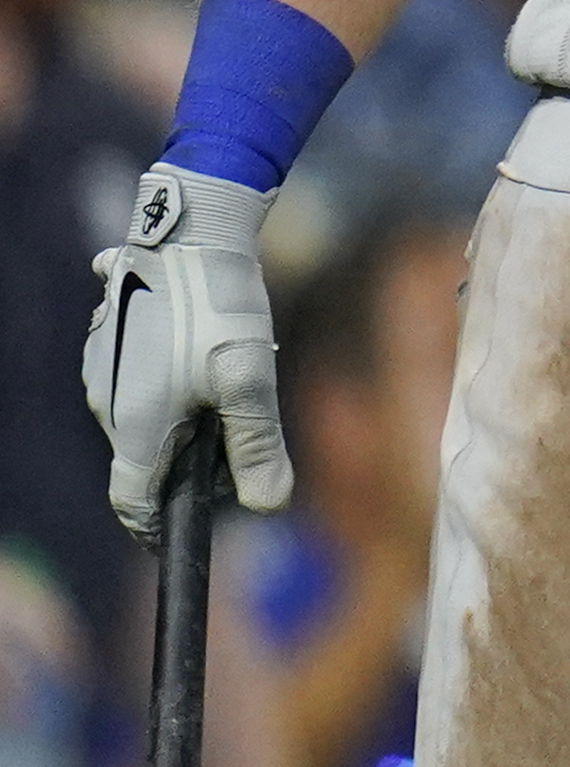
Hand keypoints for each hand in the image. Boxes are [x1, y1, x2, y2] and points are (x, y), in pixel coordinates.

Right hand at [84, 164, 296, 540]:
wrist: (189, 233)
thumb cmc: (218, 308)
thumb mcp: (249, 382)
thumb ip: (258, 447)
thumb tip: (270, 506)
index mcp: (137, 428)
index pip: (133, 502)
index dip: (158, 526)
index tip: (184, 533)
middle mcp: (107, 406)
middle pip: (147, 461)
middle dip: (191, 462)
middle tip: (241, 430)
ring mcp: (103, 371)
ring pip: (146, 418)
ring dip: (185, 416)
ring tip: (229, 376)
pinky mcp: (110, 341)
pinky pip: (141, 379)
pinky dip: (172, 381)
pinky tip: (204, 348)